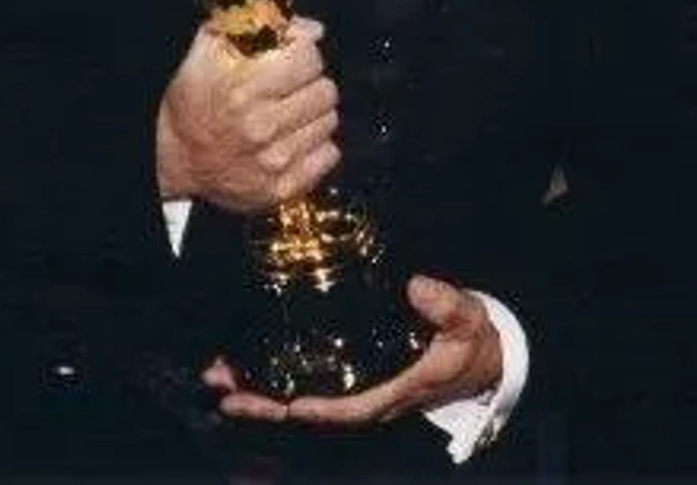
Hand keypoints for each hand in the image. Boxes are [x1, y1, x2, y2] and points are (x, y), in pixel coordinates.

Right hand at [155, 18, 338, 212]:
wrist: (173, 155)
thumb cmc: (195, 97)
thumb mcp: (211, 48)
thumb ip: (262, 26)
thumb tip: (314, 30)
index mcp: (242, 88)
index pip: (309, 58)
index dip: (303, 53)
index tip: (291, 59)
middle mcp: (259, 127)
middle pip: (326, 91)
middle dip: (310, 84)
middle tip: (289, 90)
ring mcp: (272, 161)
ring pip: (329, 122)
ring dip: (312, 115)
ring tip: (286, 115)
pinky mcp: (281, 188)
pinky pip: (329, 155)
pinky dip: (316, 145)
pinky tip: (291, 139)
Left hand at [202, 275, 502, 423]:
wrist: (476, 357)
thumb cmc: (469, 343)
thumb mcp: (467, 321)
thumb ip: (446, 305)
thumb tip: (417, 285)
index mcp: (396, 389)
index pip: (355, 407)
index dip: (324, 409)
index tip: (294, 404)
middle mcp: (368, 396)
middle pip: (311, 410)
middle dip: (268, 405)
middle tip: (226, 392)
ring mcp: (355, 389)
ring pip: (300, 399)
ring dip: (259, 394)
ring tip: (220, 380)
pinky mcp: (348, 376)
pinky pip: (305, 384)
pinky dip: (273, 380)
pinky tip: (244, 368)